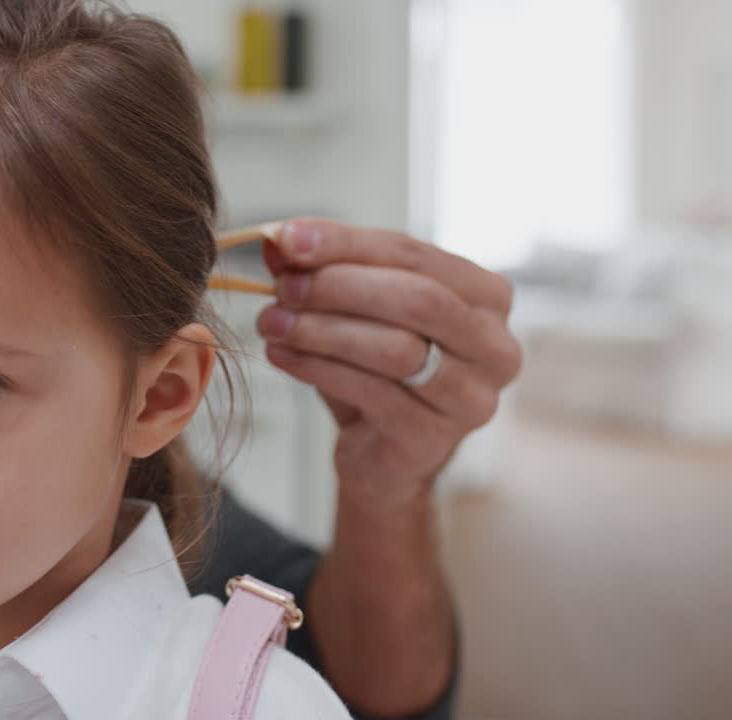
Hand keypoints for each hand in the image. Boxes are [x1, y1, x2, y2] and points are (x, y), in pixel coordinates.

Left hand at [254, 219, 521, 504]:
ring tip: (272, 323)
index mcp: (486, 296)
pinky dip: (318, 368)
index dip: (346, 243)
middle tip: (283, 288)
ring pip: (396, 348)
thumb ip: (321, 271)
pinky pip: (373, 393)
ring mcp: (473, 397)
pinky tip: (283, 355)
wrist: (377, 452)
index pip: (413, 253)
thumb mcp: (351, 312)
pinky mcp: (435, 438)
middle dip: (339, 286)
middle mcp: (495, 346)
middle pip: (416, 298)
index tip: (288, 238)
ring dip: (322, 330)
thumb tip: (278, 241)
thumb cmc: (373, 370)